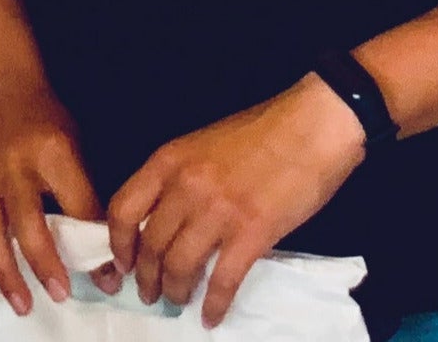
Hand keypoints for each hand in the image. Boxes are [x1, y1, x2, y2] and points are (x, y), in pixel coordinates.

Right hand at [0, 70, 110, 315]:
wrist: (1, 89)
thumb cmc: (47, 115)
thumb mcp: (74, 141)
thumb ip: (79, 185)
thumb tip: (98, 232)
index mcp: (55, 154)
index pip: (79, 207)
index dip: (95, 241)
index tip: (110, 270)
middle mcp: (18, 170)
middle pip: (34, 229)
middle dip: (50, 266)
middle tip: (65, 294)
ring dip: (12, 276)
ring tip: (26, 303)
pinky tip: (6, 273)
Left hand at [108, 74, 366, 326]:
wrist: (320, 122)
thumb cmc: (271, 127)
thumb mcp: (211, 141)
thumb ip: (185, 175)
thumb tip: (170, 217)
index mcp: (174, 160)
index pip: (122, 210)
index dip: (117, 245)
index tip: (123, 264)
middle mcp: (187, 187)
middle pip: (150, 247)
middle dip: (147, 278)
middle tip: (151, 292)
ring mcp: (217, 212)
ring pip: (179, 268)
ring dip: (175, 292)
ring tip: (180, 299)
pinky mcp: (250, 233)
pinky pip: (221, 282)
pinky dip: (213, 304)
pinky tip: (213, 315)